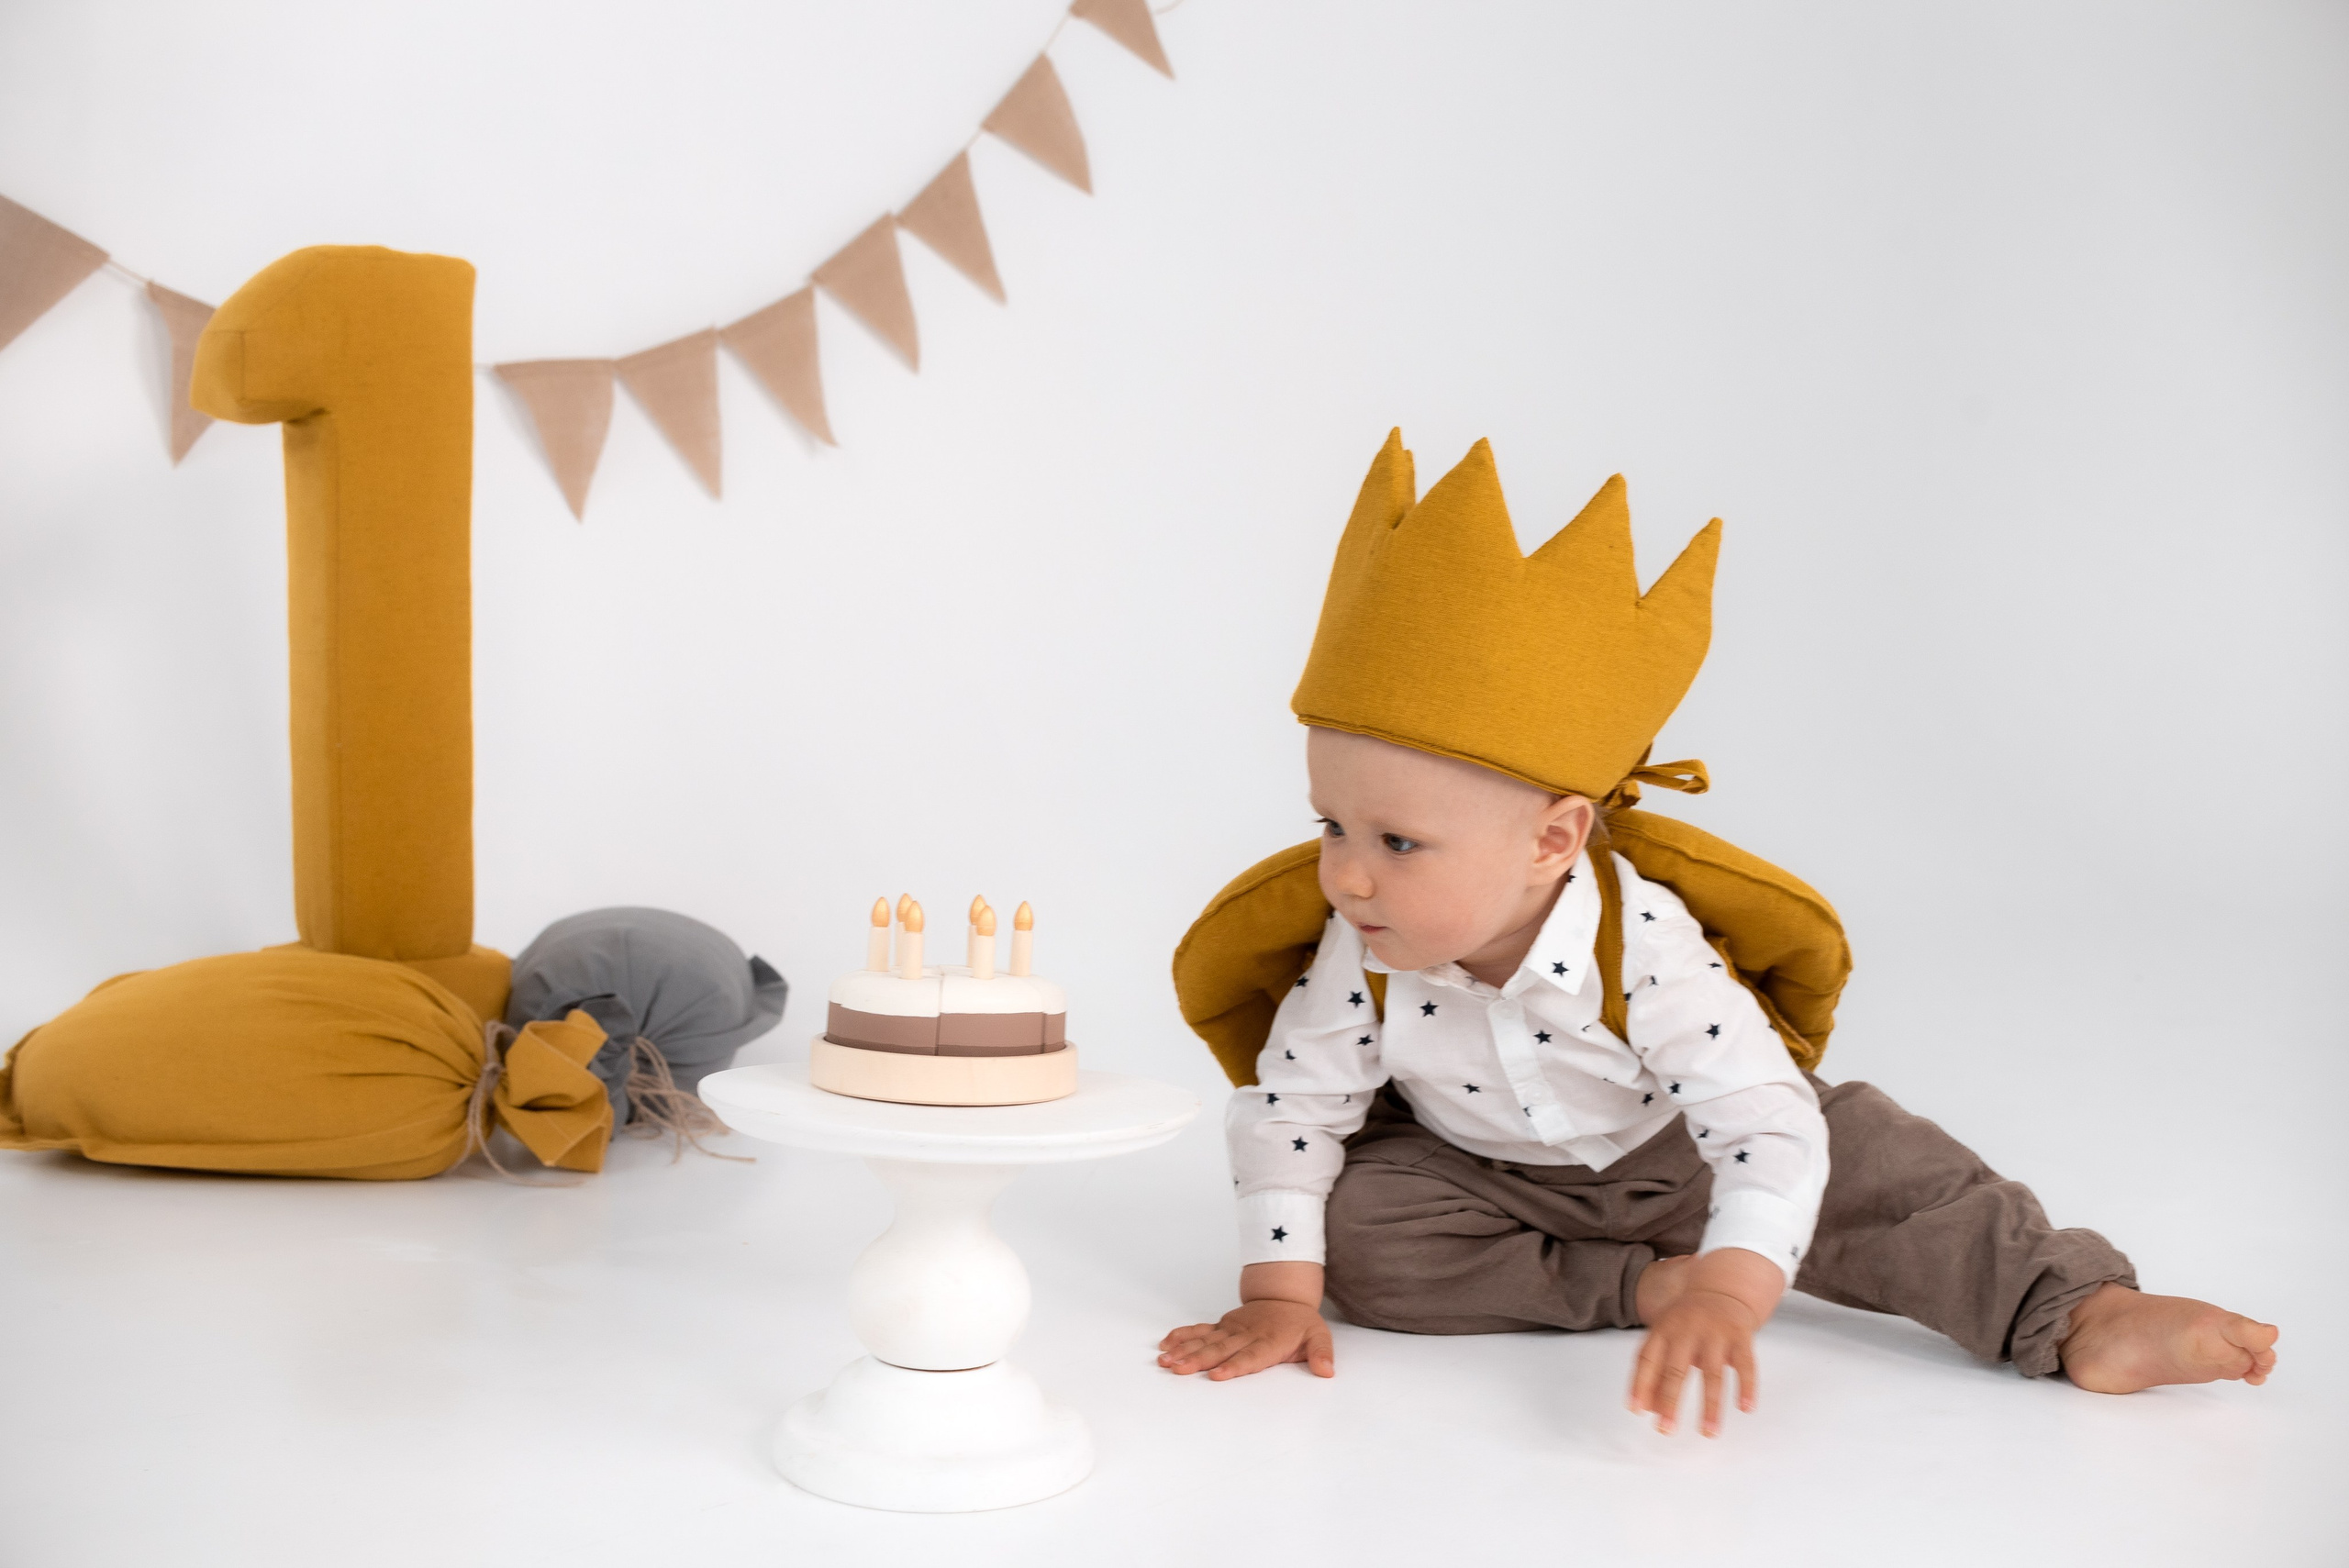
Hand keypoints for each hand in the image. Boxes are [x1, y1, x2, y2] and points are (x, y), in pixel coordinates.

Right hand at [1158, 1262, 1334, 1379]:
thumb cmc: (1300, 1323)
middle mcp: (1246, 1335)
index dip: (1233, 1366)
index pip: (1250, 1357)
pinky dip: (1182, 1335)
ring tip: (1166, 1361)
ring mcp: (1231, 1329)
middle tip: (1179, 1370)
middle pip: (1220, 1350)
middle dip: (1198, 1361)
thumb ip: (1321, 1354)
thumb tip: (1327, 1371)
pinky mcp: (1222, 1325)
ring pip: (1205, 1340)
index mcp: (1269, 1341)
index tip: (1217, 1375)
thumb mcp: (1319, 1336)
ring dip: (1184, 1350)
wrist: (1284, 1296)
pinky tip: (1166, 1344)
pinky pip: (1199, 1330)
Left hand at [1628, 1248, 1783, 1436]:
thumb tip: (1647, 1408)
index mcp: (1664, 1330)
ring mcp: (1715, 1334)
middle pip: (1676, 1369)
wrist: (1722, 1288)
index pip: (1647, 1358)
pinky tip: (1745, 1408)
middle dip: (1670, 1401)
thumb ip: (1656, 1371)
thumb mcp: (1666, 1337)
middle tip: (1666, 1429)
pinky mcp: (1741, 1337)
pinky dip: (1746, 1387)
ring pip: (1712, 1373)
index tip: (1636, 1410)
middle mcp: (1687, 1331)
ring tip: (1709, 1432)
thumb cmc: (1688, 1322)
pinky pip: (1746, 1364)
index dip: (1640, 1384)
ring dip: (1710, 1406)